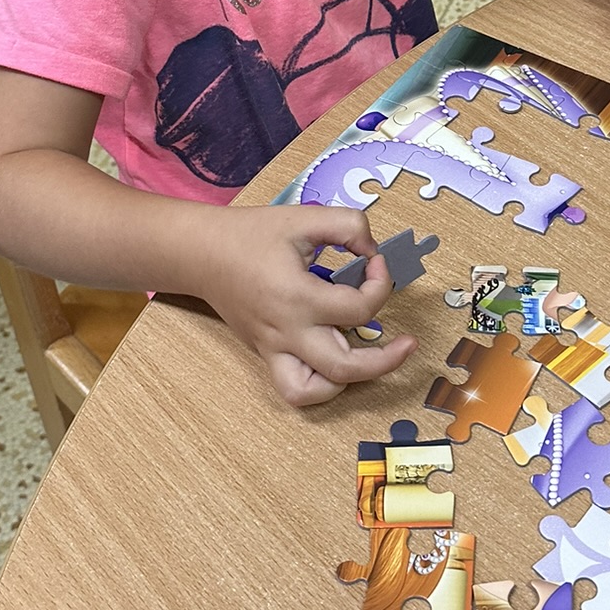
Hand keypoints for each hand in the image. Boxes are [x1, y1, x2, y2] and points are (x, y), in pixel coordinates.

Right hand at [198, 204, 416, 407]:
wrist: (202, 253)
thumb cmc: (250, 234)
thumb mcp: (304, 217)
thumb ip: (348, 226)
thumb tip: (372, 251)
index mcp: (297, 296)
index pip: (359, 307)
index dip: (382, 283)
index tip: (376, 263)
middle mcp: (286, 331)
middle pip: (345, 367)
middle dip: (386, 360)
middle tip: (408, 343)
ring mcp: (274, 349)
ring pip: (315, 392)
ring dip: (349, 381)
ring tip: (370, 359)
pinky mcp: (267, 355)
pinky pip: (294, 389)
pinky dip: (320, 387)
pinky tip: (335, 363)